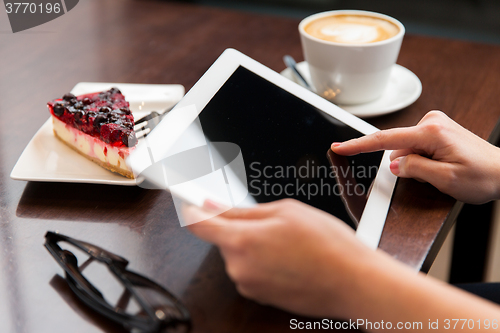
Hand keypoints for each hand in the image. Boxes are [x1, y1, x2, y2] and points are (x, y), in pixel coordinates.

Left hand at [184, 199, 377, 318]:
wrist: (353, 282)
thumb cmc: (328, 245)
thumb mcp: (286, 212)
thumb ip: (242, 211)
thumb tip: (214, 206)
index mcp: (242, 242)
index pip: (198, 223)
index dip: (192, 208)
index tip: (190, 201)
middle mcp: (239, 268)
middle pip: (223, 238)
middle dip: (240, 226)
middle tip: (272, 222)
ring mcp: (249, 285)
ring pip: (239, 253)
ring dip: (255, 244)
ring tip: (289, 243)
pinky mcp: (260, 296)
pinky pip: (251, 270)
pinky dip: (264, 261)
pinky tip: (289, 257)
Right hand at [331, 111, 499, 203]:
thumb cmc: (483, 176)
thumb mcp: (445, 180)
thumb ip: (414, 170)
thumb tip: (393, 164)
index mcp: (431, 132)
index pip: (385, 140)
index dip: (359, 145)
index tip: (339, 147)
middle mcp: (431, 122)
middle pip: (397, 148)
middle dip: (405, 165)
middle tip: (432, 176)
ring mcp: (434, 124)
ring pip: (406, 149)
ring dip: (415, 164)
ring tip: (442, 171)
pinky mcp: (436, 129)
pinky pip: (415, 146)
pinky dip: (420, 159)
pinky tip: (440, 165)